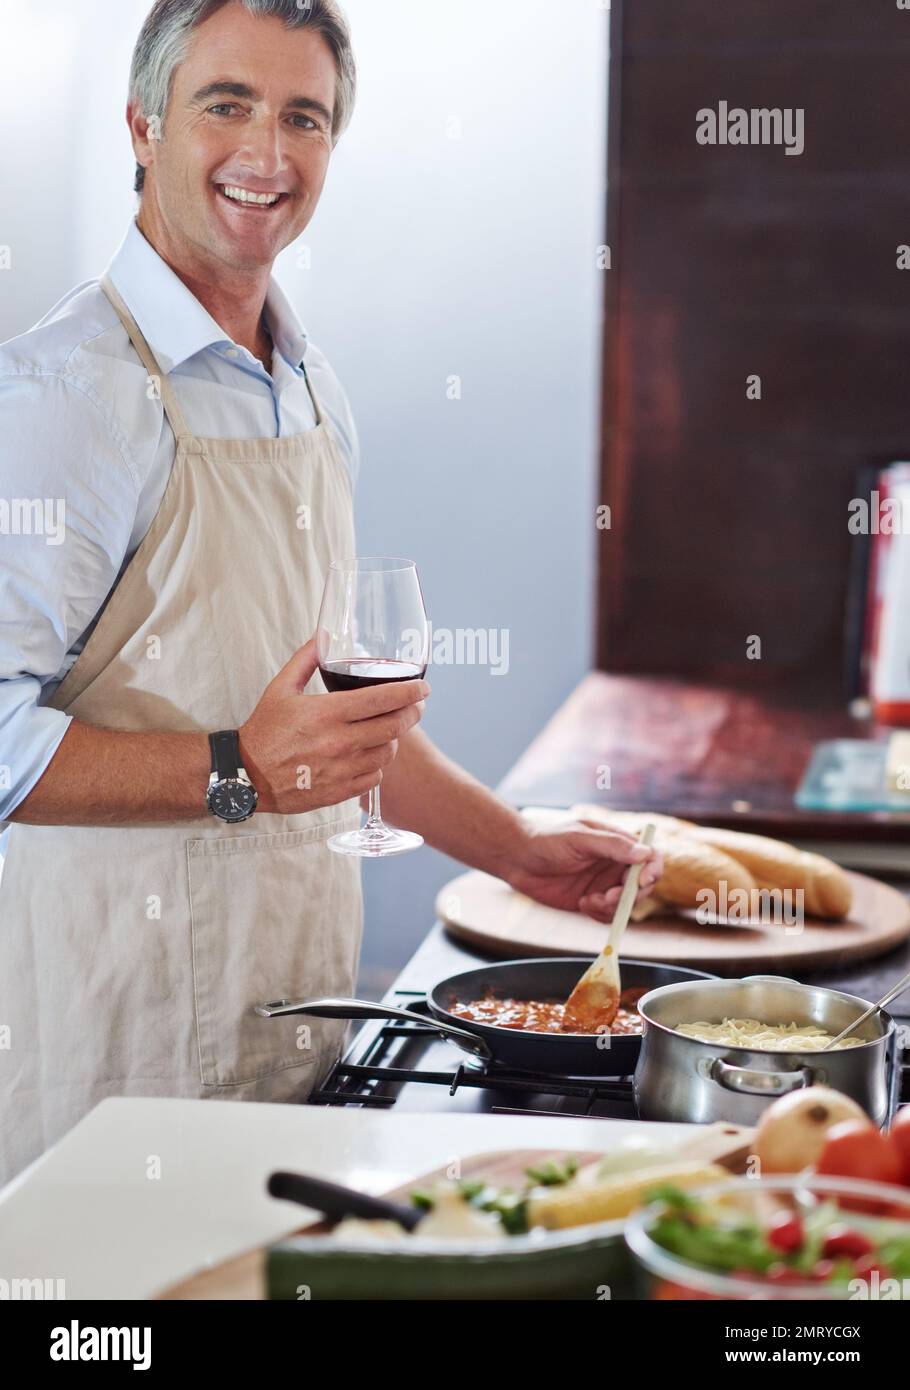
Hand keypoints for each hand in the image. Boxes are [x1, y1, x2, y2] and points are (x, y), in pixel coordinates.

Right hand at [239, 638, 428, 813]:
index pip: (382, 700)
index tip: (424, 689)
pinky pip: (374, 777)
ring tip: (390, 729)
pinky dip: (378, 764)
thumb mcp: (280, 688)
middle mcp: (338, 742)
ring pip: (387, 752)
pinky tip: (370, 755)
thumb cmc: (264, 730)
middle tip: (418, 706)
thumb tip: (324, 634)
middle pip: (394, 726)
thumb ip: (306, 659)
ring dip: (394, 739)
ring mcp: (341, 769)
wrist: (245, 775)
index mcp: (327, 713)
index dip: (409, 692)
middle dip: (413, 713)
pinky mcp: (339, 791)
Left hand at [501, 816, 663, 922]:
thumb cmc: (547, 840)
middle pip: (642, 885)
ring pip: (626, 904)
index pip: (650, 856)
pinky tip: (582, 903)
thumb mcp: (580, 838)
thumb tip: (644, 853)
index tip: (642, 880)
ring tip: (589, 900)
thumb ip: (612, 846)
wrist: (518, 859)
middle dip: (630, 894)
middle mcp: (615, 865)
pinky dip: (600, 914)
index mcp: (617, 844)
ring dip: (613, 907)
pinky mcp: (591, 901)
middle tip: (609, 896)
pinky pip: (608, 915)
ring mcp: (604, 884)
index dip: (652, 869)